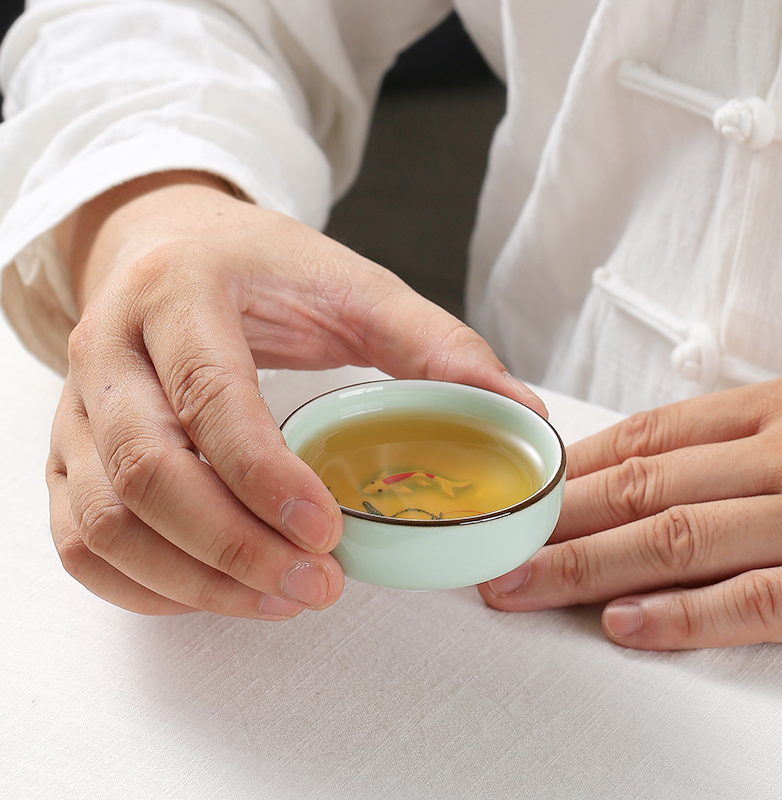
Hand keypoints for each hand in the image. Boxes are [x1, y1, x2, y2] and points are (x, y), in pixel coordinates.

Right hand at [48, 171, 544, 619]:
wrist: (167, 247)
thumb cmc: (258, 267)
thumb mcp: (350, 285)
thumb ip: (435, 345)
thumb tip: (521, 410)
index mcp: (180, 291)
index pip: (208, 393)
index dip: (262, 474)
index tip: (327, 532)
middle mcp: (111, 349)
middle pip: (144, 471)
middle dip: (232, 547)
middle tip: (316, 584)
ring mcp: (78, 407)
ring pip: (104, 521)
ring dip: (192, 579)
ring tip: (280, 597)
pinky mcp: (67, 452)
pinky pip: (80, 540)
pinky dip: (145, 584)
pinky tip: (213, 591)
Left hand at [479, 373, 781, 649]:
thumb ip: (734, 441)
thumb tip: (644, 469)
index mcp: (768, 411)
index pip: (645, 438)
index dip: (573, 471)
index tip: (522, 499)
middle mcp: (781, 455)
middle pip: (642, 487)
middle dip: (558, 522)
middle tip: (496, 550)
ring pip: (677, 537)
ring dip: (590, 566)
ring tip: (524, 588)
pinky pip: (757, 598)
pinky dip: (684, 614)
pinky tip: (621, 625)